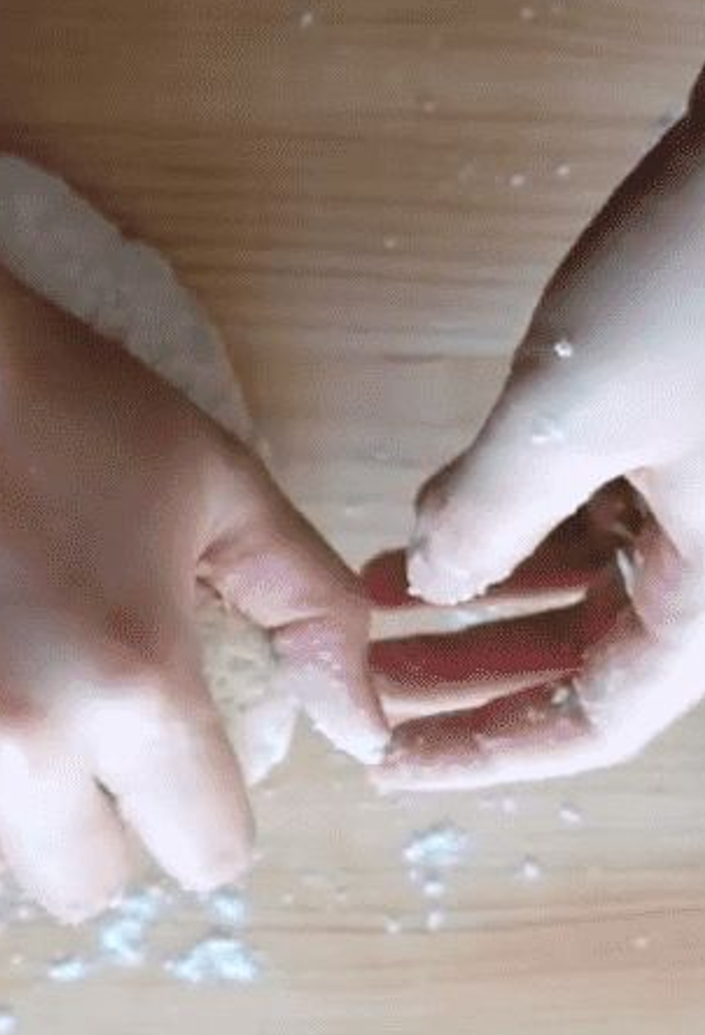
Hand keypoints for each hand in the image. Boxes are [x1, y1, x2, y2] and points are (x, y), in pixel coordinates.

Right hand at [0, 262, 387, 919]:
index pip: (206, 854)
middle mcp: (16, 739)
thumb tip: (363, 728)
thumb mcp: (216, 480)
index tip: (172, 763)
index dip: (201, 809)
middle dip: (97, 822)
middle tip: (71, 730)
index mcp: (136, 684)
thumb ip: (312, 608)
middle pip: (83, 883)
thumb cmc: (52, 402)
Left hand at [368, 74, 704, 790]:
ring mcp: (698, 495)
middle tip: (364, 684)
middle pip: (581, 661)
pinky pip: (582, 513)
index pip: (595, 717)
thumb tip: (429, 578)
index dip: (485, 749)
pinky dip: (503, 526)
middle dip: (465, 676)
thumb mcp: (573, 413)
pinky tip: (424, 525)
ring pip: (574, 588)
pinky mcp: (676, 435)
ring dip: (474, 599)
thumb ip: (489, 513)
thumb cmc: (704, 275)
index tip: (390, 759)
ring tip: (371, 604)